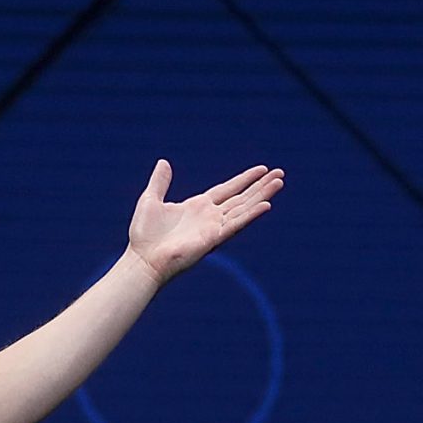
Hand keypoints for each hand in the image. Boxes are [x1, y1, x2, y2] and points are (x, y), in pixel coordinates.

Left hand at [125, 159, 283, 284]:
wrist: (142, 259)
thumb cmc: (144, 236)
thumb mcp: (151, 200)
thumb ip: (160, 182)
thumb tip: (164, 162)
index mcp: (198, 207)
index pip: (227, 189)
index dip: (244, 179)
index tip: (262, 170)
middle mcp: (210, 217)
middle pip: (241, 198)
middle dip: (261, 186)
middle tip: (280, 174)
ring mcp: (213, 228)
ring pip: (243, 208)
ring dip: (262, 196)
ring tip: (279, 183)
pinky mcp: (212, 239)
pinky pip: (235, 225)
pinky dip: (250, 215)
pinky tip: (265, 206)